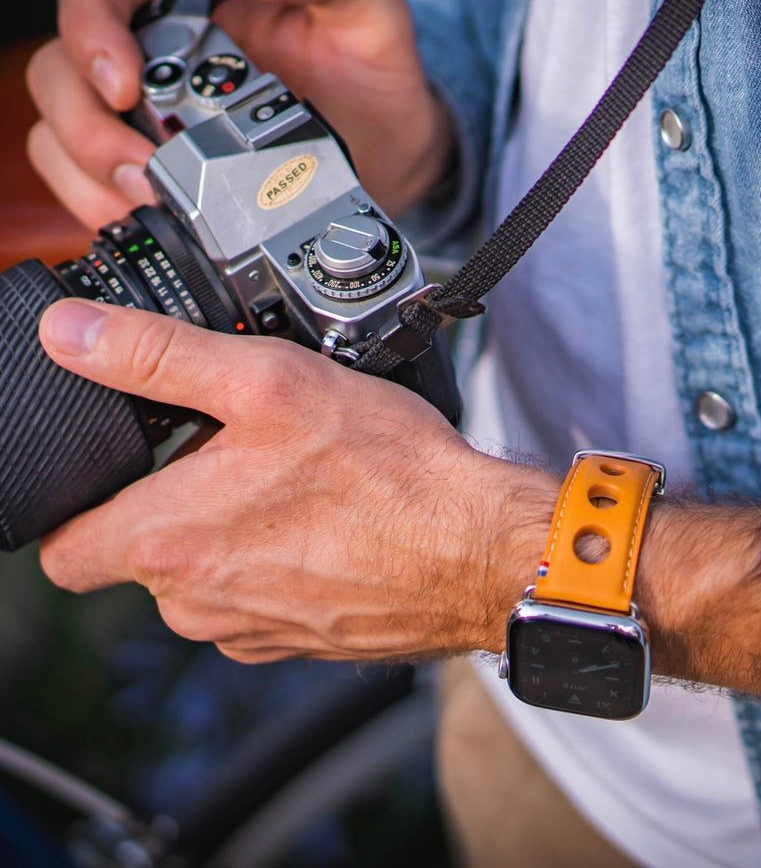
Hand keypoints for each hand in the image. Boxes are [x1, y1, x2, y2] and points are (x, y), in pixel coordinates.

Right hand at [26, 0, 453, 231]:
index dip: (89, 27)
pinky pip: (92, 189)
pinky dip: (106, 208)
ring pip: (63, 136)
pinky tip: (152, 221)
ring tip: (152, 202)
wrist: (392, 159)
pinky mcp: (157, 177)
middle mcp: (156, 57)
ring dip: (91, 175)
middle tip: (145, 167)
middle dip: (87, 124)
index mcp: (190, 0)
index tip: (126, 84)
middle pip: (63, 71)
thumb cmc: (372, 78)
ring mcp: (150, 122)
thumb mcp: (368, 9)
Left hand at [36, 299, 555, 663]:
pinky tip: (330, 525)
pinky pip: (260, 600)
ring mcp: (250, 631)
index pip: (63, 549)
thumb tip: (72, 335)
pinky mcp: (300, 642)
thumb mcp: (267, 382)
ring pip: (206, 578)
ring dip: (233, 534)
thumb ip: (157, 355)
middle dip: (175, 505)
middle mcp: (197, 603)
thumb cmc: (388, 473)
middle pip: (143, 555)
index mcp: (168, 542)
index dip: (84, 503)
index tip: (126, 471)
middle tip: (239, 456)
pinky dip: (281, 564)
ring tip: (297, 485)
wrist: (478, 549)